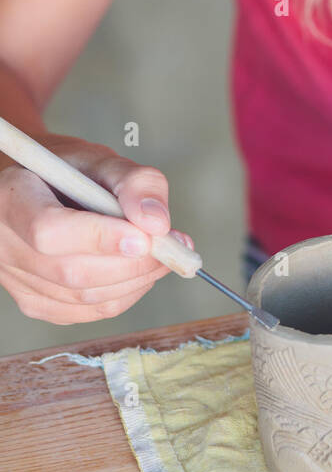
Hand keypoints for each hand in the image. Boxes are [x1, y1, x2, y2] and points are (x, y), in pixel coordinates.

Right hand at [0, 133, 193, 323]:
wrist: (43, 191)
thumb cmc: (71, 172)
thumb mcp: (101, 160)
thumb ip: (134, 182)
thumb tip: (157, 223)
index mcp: (13, 199)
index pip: (49, 231)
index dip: (99, 238)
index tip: (144, 237)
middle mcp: (6, 245)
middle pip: (70, 272)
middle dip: (132, 263)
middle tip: (174, 246)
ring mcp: (16, 280)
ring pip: (82, 298)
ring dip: (136, 280)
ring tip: (165, 254)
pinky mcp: (35, 303)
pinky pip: (85, 311)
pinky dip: (124, 295)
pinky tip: (141, 271)